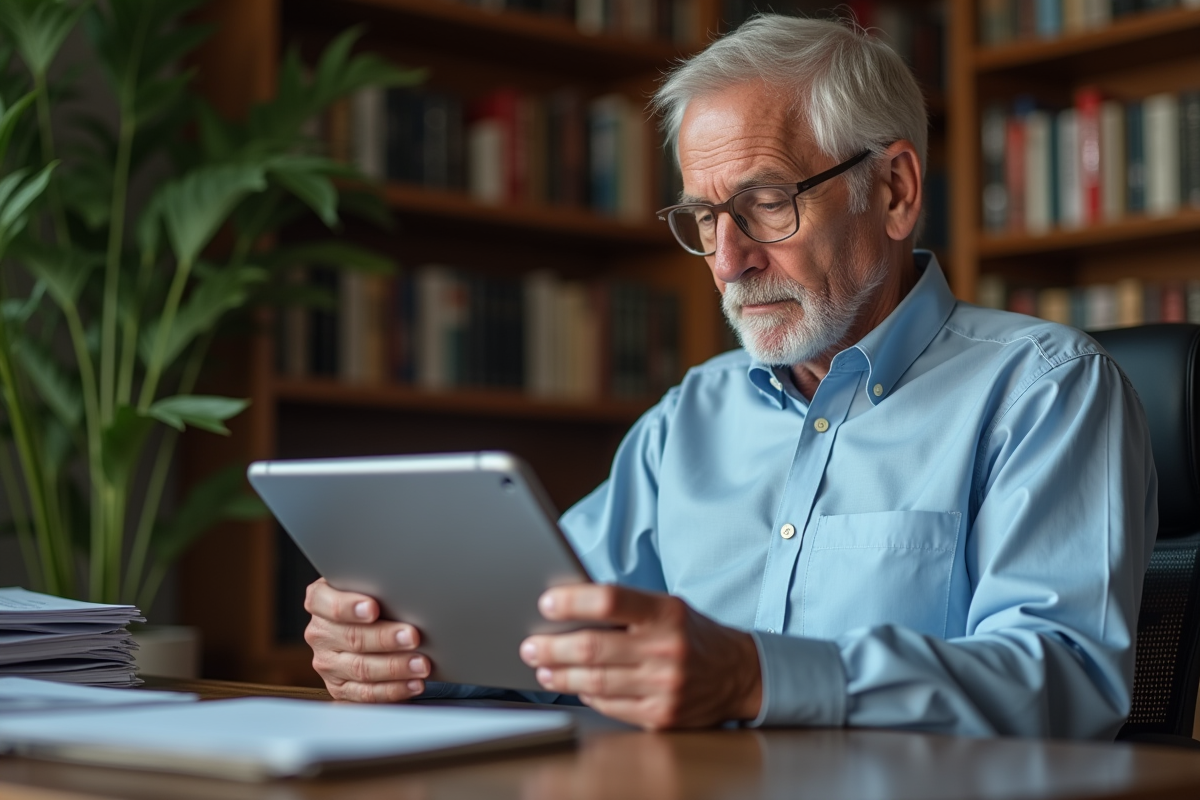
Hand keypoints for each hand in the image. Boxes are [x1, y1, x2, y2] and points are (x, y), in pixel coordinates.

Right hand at [303, 577, 429, 701]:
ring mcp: (327, 663)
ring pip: (361, 669)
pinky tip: (413, 683)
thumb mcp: (364, 585)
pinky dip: (393, 690)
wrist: (358, 623)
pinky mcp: (339, 687)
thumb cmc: (368, 598)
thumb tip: (405, 590)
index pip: (328, 604)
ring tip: (420, 664)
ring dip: (395, 667)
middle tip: (413, 637)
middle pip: (352, 638)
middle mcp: (320, 633)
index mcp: (319, 602)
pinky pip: (366, 693)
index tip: (373, 609)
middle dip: (386, 639)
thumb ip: (374, 587)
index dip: (350, 607)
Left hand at [519, 584, 761, 728]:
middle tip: (531, 646)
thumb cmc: (691, 634)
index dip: (572, 602)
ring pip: (595, 681)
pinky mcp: (659, 716)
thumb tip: (568, 608)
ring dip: (560, 675)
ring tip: (543, 668)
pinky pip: (608, 705)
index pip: (609, 601)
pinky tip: (575, 686)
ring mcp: (663, 687)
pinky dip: (586, 695)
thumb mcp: (667, 607)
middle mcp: (666, 649)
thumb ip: (625, 608)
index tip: (547, 603)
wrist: (738, 675)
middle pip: (592, 647)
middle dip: (552, 647)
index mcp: (666, 613)